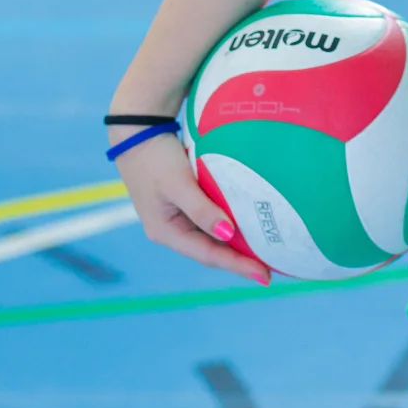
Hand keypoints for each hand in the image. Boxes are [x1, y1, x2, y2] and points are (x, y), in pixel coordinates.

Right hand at [113, 131, 270, 284]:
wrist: (137, 131)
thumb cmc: (156, 158)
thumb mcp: (179, 183)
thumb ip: (202, 210)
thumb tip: (228, 234)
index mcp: (166, 232)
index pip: (209, 254)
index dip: (237, 265)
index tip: (264, 276)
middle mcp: (172, 230)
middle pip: (211, 251)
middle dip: (239, 261)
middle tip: (270, 270)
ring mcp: (177, 217)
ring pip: (211, 237)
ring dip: (235, 245)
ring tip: (264, 252)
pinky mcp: (184, 203)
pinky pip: (210, 220)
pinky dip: (228, 225)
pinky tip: (246, 226)